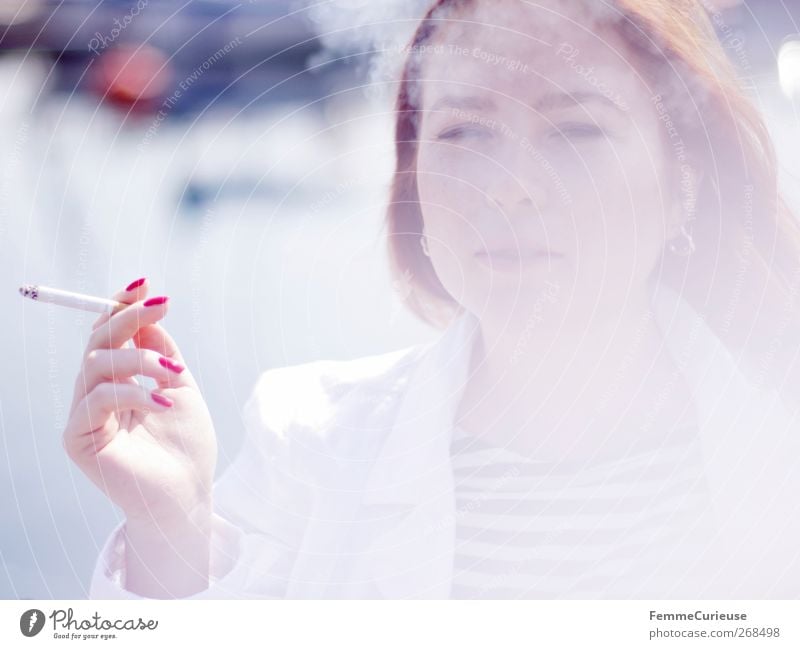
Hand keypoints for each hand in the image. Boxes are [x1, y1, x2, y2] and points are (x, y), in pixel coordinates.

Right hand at [63, 278, 216, 525]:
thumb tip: (146, 314)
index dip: (121, 307)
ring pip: (97, 365)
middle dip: (127, 318)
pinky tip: (163, 403)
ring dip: (139, 359)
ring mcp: (85, 416)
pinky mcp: (78, 439)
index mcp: (118, 381)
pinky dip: (134, 394)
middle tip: (159, 305)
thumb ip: (160, 351)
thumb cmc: (187, 445)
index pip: (109, 336)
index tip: (145, 285)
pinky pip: (98, 400)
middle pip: (97, 343)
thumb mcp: (179, 386)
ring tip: (173, 373)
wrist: (188, 493)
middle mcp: (96, 394)